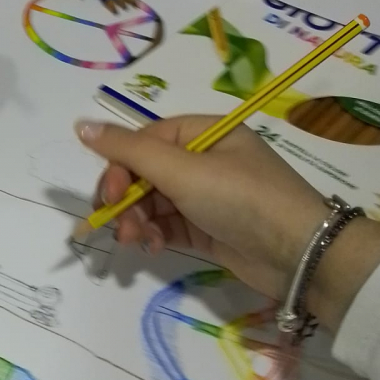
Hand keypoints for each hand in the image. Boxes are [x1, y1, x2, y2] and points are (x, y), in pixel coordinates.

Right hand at [77, 117, 379, 332]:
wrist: (298, 254)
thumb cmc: (242, 199)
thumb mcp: (183, 170)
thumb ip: (128, 151)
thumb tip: (80, 124)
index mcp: (205, 132)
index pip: (146, 140)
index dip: (120, 165)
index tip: (108, 194)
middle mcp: (206, 160)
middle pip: (145, 172)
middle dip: (125, 198)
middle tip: (115, 223)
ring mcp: (207, 196)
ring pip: (153, 202)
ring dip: (136, 220)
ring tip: (134, 241)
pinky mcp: (208, 229)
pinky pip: (167, 225)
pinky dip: (153, 234)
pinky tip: (150, 247)